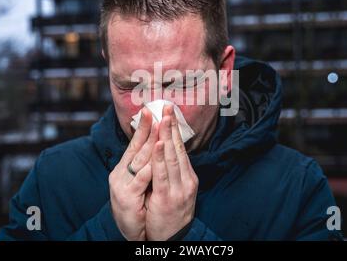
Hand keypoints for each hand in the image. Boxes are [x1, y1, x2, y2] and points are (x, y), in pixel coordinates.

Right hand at [109, 108, 157, 240]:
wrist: (131, 232)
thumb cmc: (138, 206)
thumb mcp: (141, 183)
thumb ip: (146, 165)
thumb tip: (157, 145)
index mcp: (125, 168)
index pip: (136, 143)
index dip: (143, 126)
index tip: (151, 109)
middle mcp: (121, 174)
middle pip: (137, 147)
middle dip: (148, 127)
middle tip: (157, 110)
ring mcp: (122, 185)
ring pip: (139, 160)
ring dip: (150, 142)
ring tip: (158, 125)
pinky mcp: (127, 198)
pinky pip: (140, 180)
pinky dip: (147, 168)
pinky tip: (155, 156)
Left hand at [145, 105, 198, 240]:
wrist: (176, 238)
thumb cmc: (173, 213)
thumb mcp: (179, 190)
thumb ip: (175, 172)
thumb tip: (169, 152)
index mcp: (188, 177)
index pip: (181, 148)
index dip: (175, 130)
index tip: (170, 113)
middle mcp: (187, 180)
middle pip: (178, 149)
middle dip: (172, 127)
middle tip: (167, 107)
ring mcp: (179, 189)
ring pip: (172, 158)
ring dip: (167, 136)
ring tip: (163, 119)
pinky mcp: (169, 197)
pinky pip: (163, 174)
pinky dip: (160, 157)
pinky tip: (157, 143)